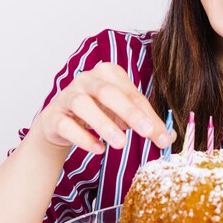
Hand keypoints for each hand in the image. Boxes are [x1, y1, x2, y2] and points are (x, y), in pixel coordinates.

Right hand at [32, 62, 174, 153]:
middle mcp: (87, 79)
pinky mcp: (53, 115)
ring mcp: (67, 95)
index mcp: (110, 74)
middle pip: (109, 92)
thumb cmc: (98, 112)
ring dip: (104, 124)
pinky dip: (83, 137)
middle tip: (147, 132)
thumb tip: (169, 137)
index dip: (150, 116)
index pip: (133, 95)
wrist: (61, 122)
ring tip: (121, 144)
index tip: (163, 137)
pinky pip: (66, 125)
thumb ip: (146, 123)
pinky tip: (98, 149)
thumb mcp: (124, 115)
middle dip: (130, 112)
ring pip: (83, 105)